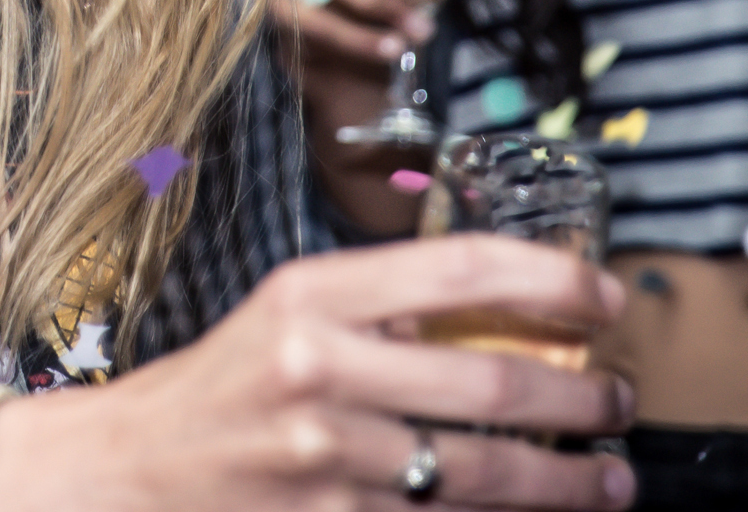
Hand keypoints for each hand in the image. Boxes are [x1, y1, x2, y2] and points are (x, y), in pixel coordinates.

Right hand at [0, 237, 634, 509]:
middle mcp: (318, 369)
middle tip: (619, 400)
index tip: (607, 297)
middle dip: (579, 396)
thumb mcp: (289, 314)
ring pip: (481, 473)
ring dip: (565, 479)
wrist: (129, 471)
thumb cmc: (220, 386)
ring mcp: (326, 458)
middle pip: (490, 380)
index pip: (458, 267)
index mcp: (309, 294)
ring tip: (609, 476)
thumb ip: (382, 307)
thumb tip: (514, 311)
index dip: (552, 280)